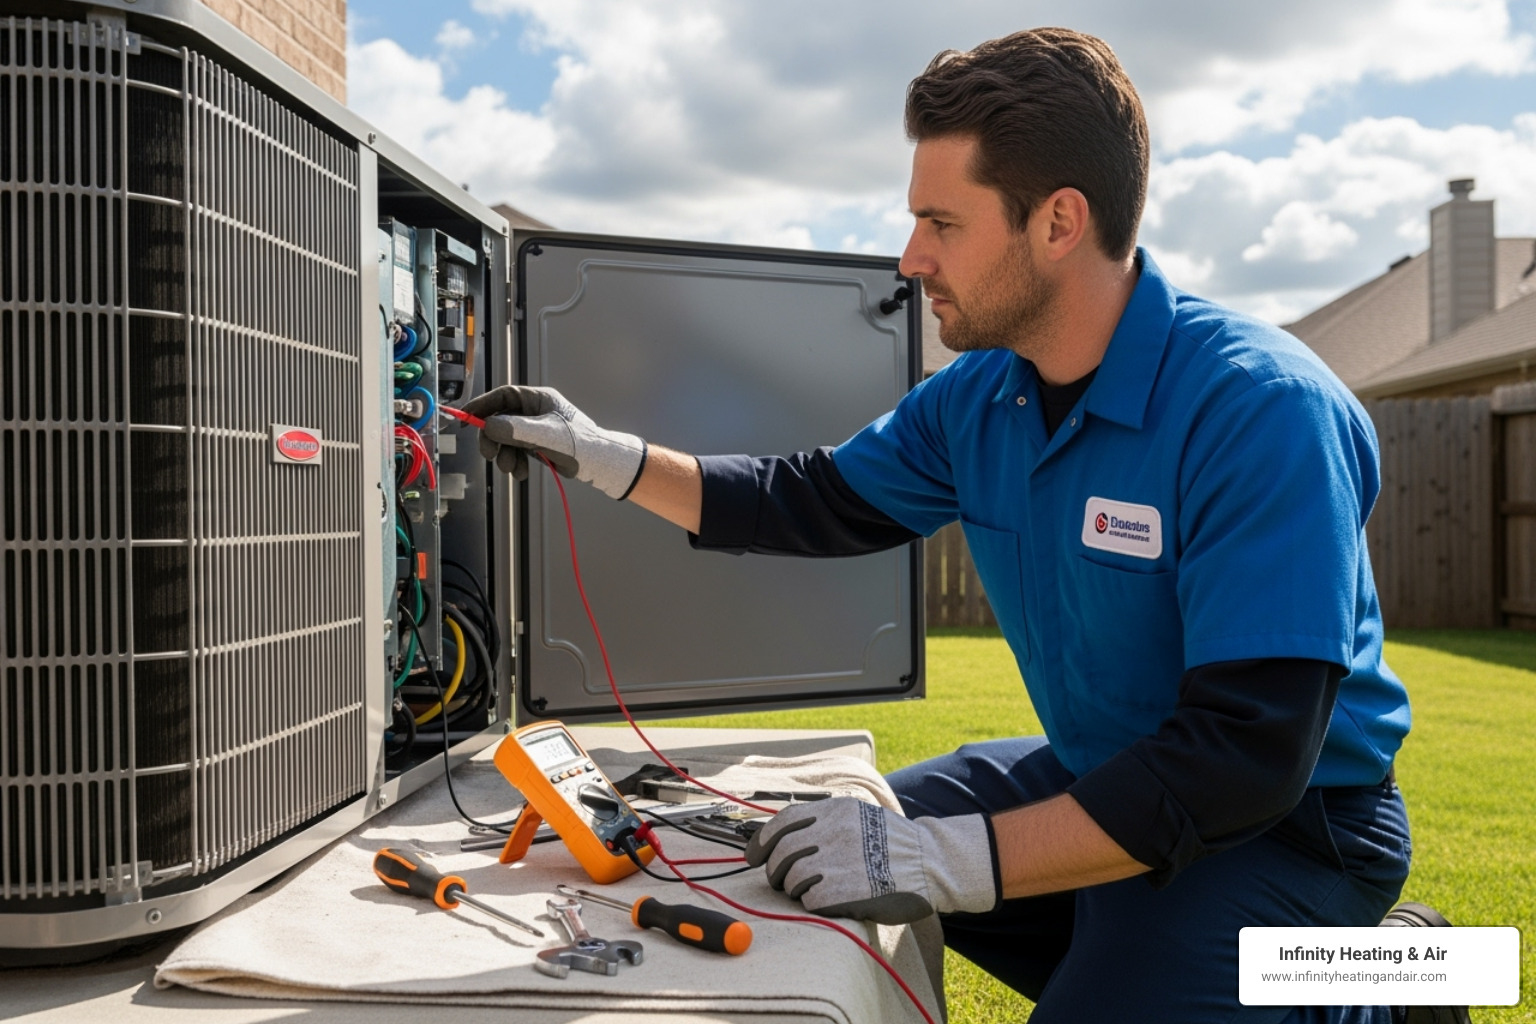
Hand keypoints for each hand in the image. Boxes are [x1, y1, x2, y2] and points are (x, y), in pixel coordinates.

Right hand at [459, 386, 647, 498]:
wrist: (598, 464)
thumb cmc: (580, 443)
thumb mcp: (546, 435)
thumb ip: (516, 429)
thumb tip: (488, 424)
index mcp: (537, 399)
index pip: (502, 396)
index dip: (481, 405)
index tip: (465, 418)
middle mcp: (533, 411)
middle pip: (499, 420)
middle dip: (493, 439)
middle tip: (491, 455)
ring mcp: (533, 429)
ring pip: (505, 439)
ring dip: (505, 456)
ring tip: (513, 469)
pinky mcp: (535, 445)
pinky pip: (515, 452)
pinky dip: (514, 464)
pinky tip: (522, 474)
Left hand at [743, 797, 997, 923]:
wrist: (931, 862)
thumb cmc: (891, 842)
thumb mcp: (859, 815)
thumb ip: (823, 820)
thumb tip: (779, 834)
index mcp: (835, 809)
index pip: (783, 821)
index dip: (761, 840)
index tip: (752, 854)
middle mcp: (834, 831)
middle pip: (782, 852)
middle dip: (775, 870)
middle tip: (780, 881)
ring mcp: (840, 860)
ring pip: (793, 878)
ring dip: (794, 889)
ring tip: (809, 891)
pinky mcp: (847, 890)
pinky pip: (811, 900)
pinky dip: (812, 904)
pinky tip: (827, 901)